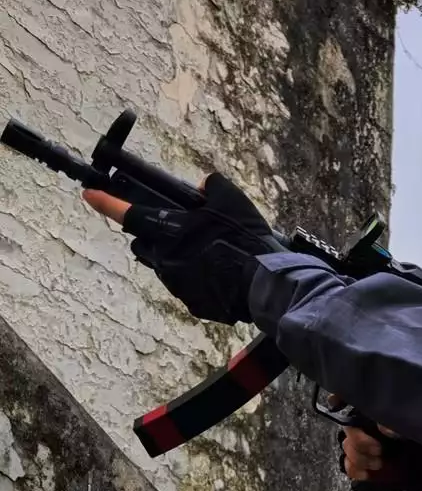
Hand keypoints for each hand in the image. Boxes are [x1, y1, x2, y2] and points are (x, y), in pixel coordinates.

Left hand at [83, 174, 277, 323]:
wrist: (263, 284)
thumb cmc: (244, 241)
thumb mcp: (231, 200)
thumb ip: (212, 186)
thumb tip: (202, 186)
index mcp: (168, 232)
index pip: (128, 214)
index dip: (106, 203)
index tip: (90, 196)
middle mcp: (165, 260)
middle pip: (144, 245)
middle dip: (152, 237)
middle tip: (178, 232)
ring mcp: (177, 285)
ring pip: (166, 267)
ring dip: (178, 258)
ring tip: (208, 255)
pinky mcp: (193, 303)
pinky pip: (187, 288)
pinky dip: (197, 279)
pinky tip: (219, 274)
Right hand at [330, 395, 421, 490]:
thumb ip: (403, 422)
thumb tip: (385, 428)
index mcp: (385, 410)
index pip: (358, 395)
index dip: (341, 395)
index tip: (336, 403)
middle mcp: (374, 424)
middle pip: (348, 425)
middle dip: (359, 439)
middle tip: (380, 450)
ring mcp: (369, 446)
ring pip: (346, 445)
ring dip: (359, 456)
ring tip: (380, 464)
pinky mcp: (368, 466)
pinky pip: (348, 465)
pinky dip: (356, 469)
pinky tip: (369, 473)